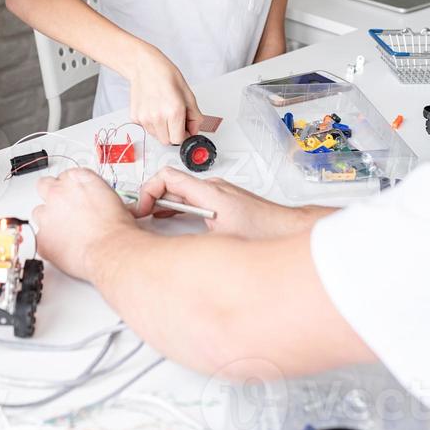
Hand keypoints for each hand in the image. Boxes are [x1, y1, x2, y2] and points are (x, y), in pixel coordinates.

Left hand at [32, 168, 133, 280]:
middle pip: (44, 186)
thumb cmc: (115, 226)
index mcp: (75, 178)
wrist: (111, 249)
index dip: (70, 188)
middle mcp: (57, 192)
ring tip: (64, 232)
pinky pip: (39, 237)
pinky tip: (63, 247)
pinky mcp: (41, 238)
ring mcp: (46, 215)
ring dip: (48, 220)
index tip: (74, 197)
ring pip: (38, 213)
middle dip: (51, 195)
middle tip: (62, 209)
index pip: (65, 176)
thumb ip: (93, 192)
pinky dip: (49, 242)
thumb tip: (92, 200)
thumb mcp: (110, 196)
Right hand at [128, 46, 202, 144]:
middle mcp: (157, 117)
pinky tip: (153, 108)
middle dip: (173, 133)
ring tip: (162, 110)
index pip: (179, 140)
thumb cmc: (166, 74)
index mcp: (174, 111)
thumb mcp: (187, 93)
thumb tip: (194, 130)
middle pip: (167, 141)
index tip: (184, 128)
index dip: (184, 135)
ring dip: (162, 129)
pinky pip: (146, 128)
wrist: (144, 65)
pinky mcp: (135, 117)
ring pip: (156, 136)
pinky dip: (151, 123)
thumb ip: (194, 116)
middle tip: (174, 119)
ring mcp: (144, 118)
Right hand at [134, 167, 318, 238]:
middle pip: (171, 184)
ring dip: (164, 204)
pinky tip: (173, 222)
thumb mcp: (222, 240)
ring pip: (182, 192)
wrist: (290, 229)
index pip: (167, 177)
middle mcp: (213, 188)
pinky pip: (193, 198)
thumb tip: (171, 253)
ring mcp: (219, 193)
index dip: (148, 191)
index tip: (141, 209)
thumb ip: (194, 242)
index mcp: (209, 193)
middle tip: (139, 217)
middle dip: (152, 199)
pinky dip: (178, 207)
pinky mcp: (224, 201)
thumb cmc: (265, 232)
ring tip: (150, 221)